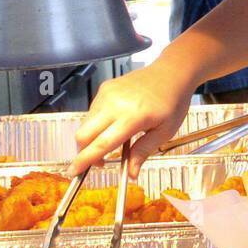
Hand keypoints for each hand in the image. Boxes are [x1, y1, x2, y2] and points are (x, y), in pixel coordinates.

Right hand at [68, 60, 196, 178]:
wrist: (172, 73)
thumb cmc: (172, 101)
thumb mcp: (164, 132)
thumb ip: (143, 152)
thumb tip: (131, 173)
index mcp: (132, 117)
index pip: (100, 144)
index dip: (84, 161)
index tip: (74, 172)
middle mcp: (115, 104)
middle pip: (83, 134)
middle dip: (83, 152)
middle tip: (98, 161)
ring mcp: (107, 94)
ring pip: (86, 123)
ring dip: (92, 137)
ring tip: (113, 139)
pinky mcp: (105, 88)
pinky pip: (92, 111)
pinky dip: (97, 123)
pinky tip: (115, 122)